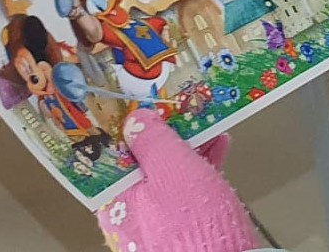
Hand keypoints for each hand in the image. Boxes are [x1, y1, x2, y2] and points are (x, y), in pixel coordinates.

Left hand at [96, 111, 259, 251]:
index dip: (124, 126)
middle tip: (175, 107)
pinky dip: (200, 165)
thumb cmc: (192, 221)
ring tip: (204, 121)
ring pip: (166, 173)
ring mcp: (156, 220)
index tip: (136, 104)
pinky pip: (186, 187)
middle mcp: (128, 213)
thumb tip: (136, 120)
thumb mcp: (172, 168)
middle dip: (160, 134)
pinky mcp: (182, 224)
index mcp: (114, 200)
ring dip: (185, 145)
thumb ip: (152, 140)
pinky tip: (218, 145)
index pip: (110, 155)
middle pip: (140, 162)